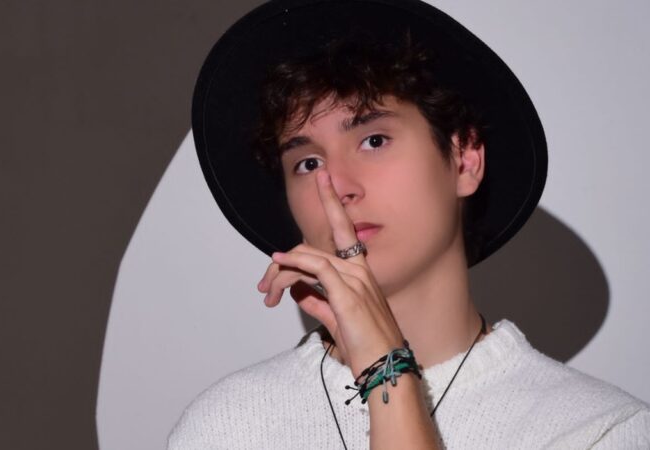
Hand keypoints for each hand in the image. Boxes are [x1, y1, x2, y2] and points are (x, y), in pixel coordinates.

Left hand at [257, 170, 403, 376]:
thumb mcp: (337, 321)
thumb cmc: (367, 348)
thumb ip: (318, 303)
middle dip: (282, 262)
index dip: (332, 202)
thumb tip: (299, 293)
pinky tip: (279, 268)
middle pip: (311, 249)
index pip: (344, 231)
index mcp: (360, 274)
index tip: (323, 179)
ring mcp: (355, 281)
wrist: (385, 368)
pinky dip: (293, 266)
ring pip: (308, 258)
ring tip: (266, 291)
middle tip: (264, 287)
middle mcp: (359, 271)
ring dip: (280, 272)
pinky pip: (315, 269)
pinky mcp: (348, 294)